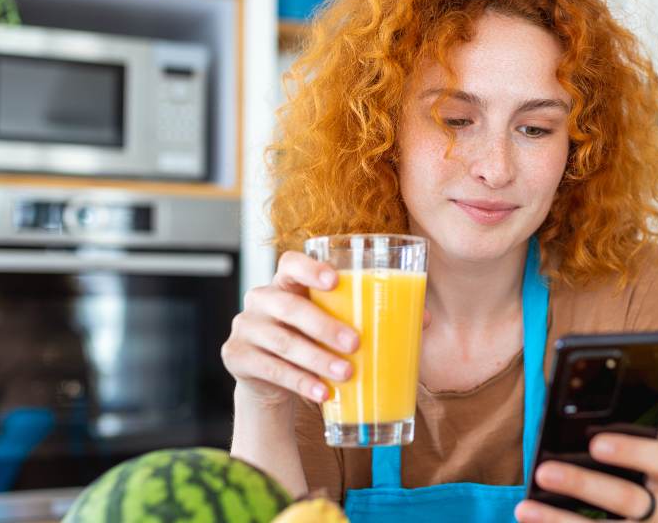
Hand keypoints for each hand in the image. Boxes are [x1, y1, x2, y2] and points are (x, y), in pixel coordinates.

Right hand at [221, 251, 359, 408]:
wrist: (271, 377)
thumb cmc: (310, 341)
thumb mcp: (326, 322)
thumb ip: (359, 315)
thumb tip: (421, 318)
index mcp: (285, 283)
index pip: (291, 264)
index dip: (310, 268)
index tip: (335, 281)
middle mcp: (260, 300)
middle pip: (290, 308)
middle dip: (324, 326)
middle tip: (355, 343)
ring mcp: (245, 327)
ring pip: (283, 342)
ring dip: (317, 359)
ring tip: (346, 373)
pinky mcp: (236, 356)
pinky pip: (271, 369)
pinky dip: (300, 382)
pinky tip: (323, 392)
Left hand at [515, 433, 657, 522]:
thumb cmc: (649, 492)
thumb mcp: (649, 473)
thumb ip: (622, 454)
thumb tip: (572, 434)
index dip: (631, 451)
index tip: (595, 443)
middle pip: (627, 499)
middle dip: (582, 484)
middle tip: (543, 472)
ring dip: (559, 521)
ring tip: (524, 509)